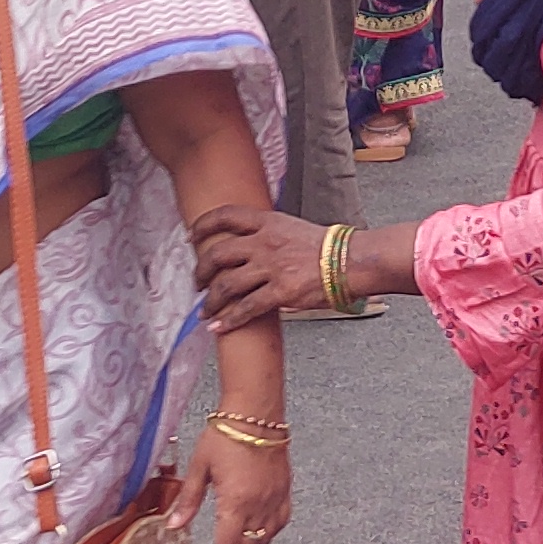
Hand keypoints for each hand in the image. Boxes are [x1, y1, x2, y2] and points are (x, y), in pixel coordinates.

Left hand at [171, 421, 293, 543]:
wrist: (255, 411)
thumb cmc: (228, 431)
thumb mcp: (199, 466)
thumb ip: (188, 499)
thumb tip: (175, 523)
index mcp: (236, 500)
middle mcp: (259, 503)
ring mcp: (274, 497)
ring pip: (266, 537)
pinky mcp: (284, 488)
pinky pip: (282, 520)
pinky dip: (271, 532)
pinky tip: (264, 533)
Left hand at [188, 203, 334, 327]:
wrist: (351, 261)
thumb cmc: (328, 247)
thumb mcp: (293, 228)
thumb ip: (270, 235)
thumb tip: (251, 246)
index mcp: (269, 222)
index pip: (226, 215)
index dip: (203, 225)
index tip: (191, 236)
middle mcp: (265, 242)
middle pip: (218, 253)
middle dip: (201, 270)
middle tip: (198, 282)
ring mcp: (271, 267)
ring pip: (227, 285)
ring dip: (211, 301)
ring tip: (205, 311)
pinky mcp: (280, 292)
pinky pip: (246, 309)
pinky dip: (228, 320)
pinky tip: (218, 328)